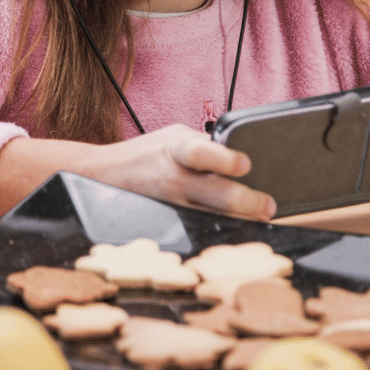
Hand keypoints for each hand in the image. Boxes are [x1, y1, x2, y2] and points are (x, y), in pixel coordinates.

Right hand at [85, 124, 276, 220]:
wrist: (101, 175)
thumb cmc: (147, 154)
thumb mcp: (173, 137)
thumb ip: (205, 145)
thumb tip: (242, 154)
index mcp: (177, 151)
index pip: (202, 153)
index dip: (225, 159)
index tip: (245, 164)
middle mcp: (174, 180)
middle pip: (217, 195)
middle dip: (249, 202)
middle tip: (268, 205)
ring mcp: (172, 207)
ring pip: (213, 219)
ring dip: (240, 221)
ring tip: (260, 219)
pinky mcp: (169, 225)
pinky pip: (201, 230)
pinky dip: (220, 231)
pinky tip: (236, 231)